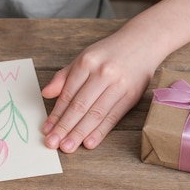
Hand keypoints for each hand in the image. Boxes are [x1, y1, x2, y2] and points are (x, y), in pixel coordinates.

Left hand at [40, 35, 152, 152]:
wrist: (142, 42)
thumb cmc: (109, 52)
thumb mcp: (84, 57)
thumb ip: (64, 76)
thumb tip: (46, 93)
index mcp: (87, 62)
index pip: (68, 94)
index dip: (56, 114)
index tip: (46, 129)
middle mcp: (102, 73)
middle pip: (80, 106)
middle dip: (64, 127)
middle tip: (52, 143)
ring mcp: (119, 85)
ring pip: (95, 114)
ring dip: (79, 133)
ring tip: (67, 147)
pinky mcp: (132, 95)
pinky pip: (113, 117)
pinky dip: (100, 131)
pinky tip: (89, 142)